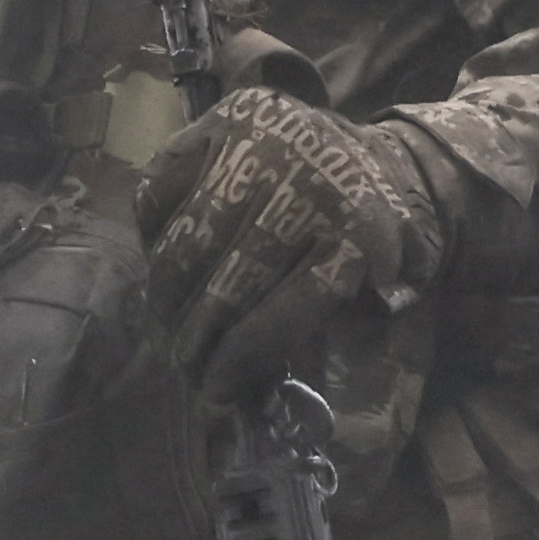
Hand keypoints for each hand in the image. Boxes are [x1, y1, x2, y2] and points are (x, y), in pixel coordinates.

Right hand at [136, 87, 431, 396]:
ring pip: (187, 241)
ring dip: (167, 299)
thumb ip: (354, 351)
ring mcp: (262, 144)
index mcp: (361, 234)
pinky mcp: (225, 120)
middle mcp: (309, 183)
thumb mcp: (386, 298)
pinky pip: (160, 190)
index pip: (280, 314)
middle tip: (185, 367)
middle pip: (227, 283)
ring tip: (168, 326)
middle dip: (196, 338)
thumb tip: (315, 420)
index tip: (214, 394)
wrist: (377, 156)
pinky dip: (152, 234)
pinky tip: (166, 265)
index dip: (240, 363)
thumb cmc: (375, 245)